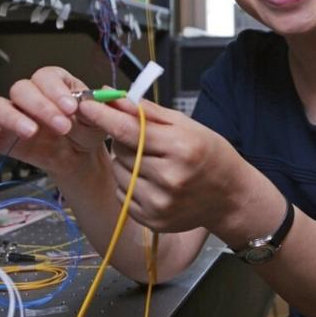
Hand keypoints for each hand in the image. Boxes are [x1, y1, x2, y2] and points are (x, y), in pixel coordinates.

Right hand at [0, 67, 108, 178]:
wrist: (82, 156)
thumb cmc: (88, 129)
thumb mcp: (99, 117)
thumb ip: (98, 107)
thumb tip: (98, 97)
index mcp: (54, 84)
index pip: (46, 77)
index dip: (56, 91)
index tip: (72, 108)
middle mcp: (30, 97)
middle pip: (21, 89)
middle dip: (41, 106)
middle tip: (62, 125)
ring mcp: (15, 117)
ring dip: (12, 118)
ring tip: (31, 133)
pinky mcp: (4, 139)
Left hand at [78, 98, 252, 233]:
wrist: (230, 196)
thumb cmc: (210, 153)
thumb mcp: (185, 125)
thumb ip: (146, 112)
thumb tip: (112, 96)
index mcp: (180, 149)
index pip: (129, 130)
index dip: (103, 116)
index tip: (85, 104)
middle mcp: (169, 179)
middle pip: (121, 151)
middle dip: (124, 140)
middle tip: (145, 140)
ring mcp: (160, 204)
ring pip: (118, 173)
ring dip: (126, 163)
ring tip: (152, 163)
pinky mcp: (152, 220)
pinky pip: (122, 194)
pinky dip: (130, 184)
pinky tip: (152, 181)